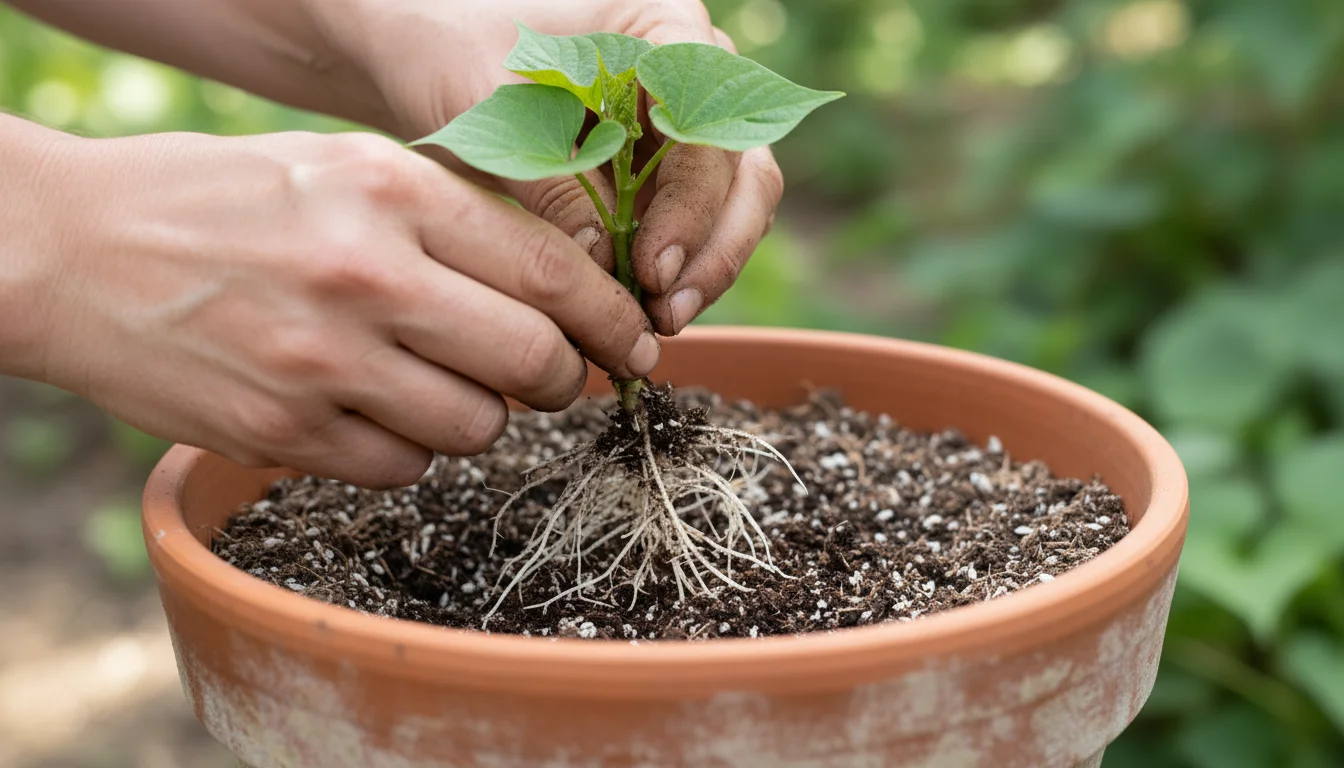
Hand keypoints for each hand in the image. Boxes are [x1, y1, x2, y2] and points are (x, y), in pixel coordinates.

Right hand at [17, 130, 656, 487]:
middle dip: (564, 379)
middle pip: (534, 361)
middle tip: (553, 376)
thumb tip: (563, 293)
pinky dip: (411, 450)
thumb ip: (453, 222)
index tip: (638, 345)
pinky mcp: (280, 431)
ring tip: (439, 383)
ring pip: (477, 428)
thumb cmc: (224, 200)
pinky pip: (404, 468)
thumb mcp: (344, 168)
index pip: (555, 271)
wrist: (68, 247)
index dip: (614, 320)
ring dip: (481, 416)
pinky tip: (375, 411)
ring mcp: (322, 361)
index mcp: (394, 193)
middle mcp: (368, 276)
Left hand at [312, 0, 784, 335]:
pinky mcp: (661, 172)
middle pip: (743, 172)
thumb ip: (555, 185)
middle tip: (667, 313)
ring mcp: (683, 125)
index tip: (655, 269)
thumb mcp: (495, 113)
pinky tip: (638, 313)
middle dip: (714, 250)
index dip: (694, 207)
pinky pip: (691, 227)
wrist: (420, 55)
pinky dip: (674, 271)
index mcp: (665, 30)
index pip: (711, 128)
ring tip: (656, 324)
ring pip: (731, 207)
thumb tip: (608, 271)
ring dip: (703, 271)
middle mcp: (693, 75)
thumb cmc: (450, 55)